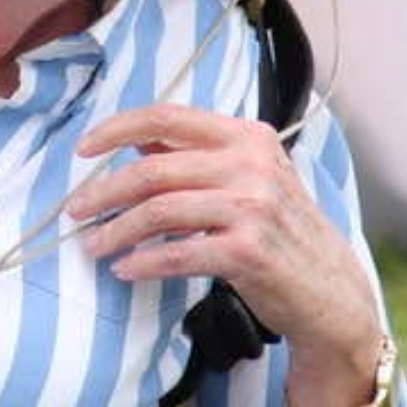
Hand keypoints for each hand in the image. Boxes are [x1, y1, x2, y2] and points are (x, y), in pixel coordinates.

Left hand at [68, 104, 381, 406]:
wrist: (330, 289)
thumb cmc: (281, 232)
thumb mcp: (249, 178)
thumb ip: (196, 156)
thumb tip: (135, 141)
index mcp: (247, 137)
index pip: (167, 117)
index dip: (117, 128)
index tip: (84, 148)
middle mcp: (252, 165)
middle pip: (153, 169)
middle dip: (104, 191)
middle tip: (75, 209)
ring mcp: (252, 208)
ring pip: (158, 212)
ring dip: (115, 231)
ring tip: (93, 245)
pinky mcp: (247, 252)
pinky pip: (176, 254)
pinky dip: (142, 262)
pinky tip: (125, 269)